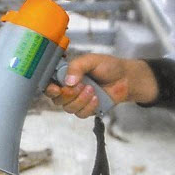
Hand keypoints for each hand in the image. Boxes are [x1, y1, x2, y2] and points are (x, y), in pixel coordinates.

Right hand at [44, 54, 158, 117]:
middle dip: (69, 94)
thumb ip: (77, 66)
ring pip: (68, 108)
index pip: (49, 84)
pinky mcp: (86, 109)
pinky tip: (97, 98)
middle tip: (81, 86)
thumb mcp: (91, 60)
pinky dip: (89, 106)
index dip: (49, 89)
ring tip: (93, 89)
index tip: (56, 89)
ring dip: (81, 100)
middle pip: (56, 99)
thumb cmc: (108, 66)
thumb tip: (68, 81)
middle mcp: (68, 88)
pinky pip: (80, 114)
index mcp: (66, 75)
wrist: (126, 79)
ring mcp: (77, 100)